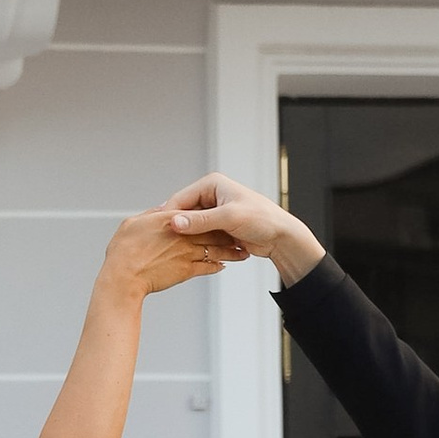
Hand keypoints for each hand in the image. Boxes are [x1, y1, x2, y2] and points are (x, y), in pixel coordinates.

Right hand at [100, 206, 229, 300]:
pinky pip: (208, 266)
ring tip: (239, 251)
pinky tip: (223, 265)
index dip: (203, 213)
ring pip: (215, 248)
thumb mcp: (133, 223)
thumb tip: (161, 211)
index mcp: (171, 218)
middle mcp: (184, 234)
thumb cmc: (123, 251)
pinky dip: (217, 265)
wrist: (123, 279)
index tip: (210, 215)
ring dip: (229, 250)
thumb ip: (151, 216)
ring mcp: (188, 252)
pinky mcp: (188, 270)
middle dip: (225, 230)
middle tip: (237, 231)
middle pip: (211, 228)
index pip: (194, 210)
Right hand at [163, 174, 325, 283]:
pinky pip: (200, 234)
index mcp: (212, 184)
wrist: (281, 237)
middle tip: (163, 242)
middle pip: (183, 212)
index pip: (180, 198)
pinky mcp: (218, 226)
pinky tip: (188, 252)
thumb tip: (176, 223)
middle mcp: (211, 195)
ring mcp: (214, 211)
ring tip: (173, 249)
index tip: (157, 229)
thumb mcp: (229, 217)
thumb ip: (201, 221)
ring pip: (190, 225)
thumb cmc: (262, 219)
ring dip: (186, 237)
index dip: (168, 215)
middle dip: (177, 227)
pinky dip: (196, 242)